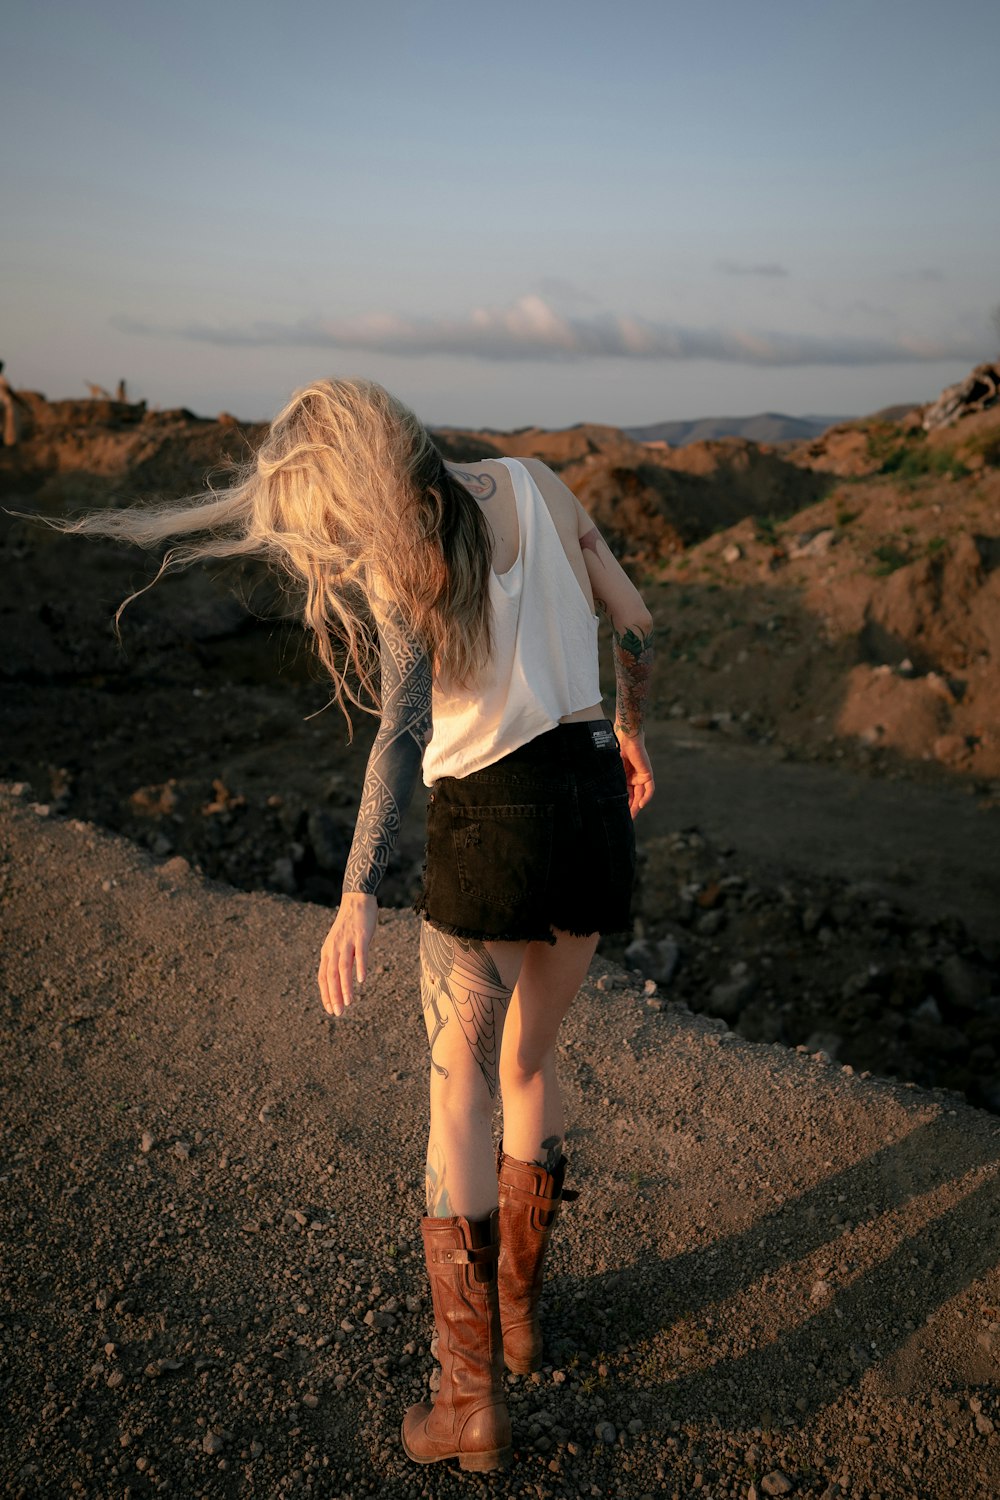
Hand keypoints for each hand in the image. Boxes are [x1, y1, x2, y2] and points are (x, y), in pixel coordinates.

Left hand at [318, 892, 377, 1016]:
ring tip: (348, 1003)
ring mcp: (347, 942)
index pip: (323, 977)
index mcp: (327, 951)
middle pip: (331, 976)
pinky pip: (360, 954)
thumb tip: (344, 979)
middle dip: (333, 996)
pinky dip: (360, 967)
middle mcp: (334, 948)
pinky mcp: (360, 936)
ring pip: (343, 968)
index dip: (325, 994)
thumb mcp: (341, 944)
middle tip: (337, 1013)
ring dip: (345, 987)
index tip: (329, 1010)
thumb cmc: (350, 925)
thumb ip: (341, 960)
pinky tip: (361, 980)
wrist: (356, 900)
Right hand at [616, 729, 654, 817]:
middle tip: (625, 820)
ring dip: (637, 805)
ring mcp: (640, 777)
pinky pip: (649, 789)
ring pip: (640, 795)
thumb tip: (598, 795)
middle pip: (633, 797)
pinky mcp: (647, 774)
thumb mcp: (611, 770)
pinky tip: (640, 805)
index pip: (624, 794)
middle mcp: (633, 778)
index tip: (616, 815)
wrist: (626, 738)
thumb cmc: (615, 750)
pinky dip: (646, 797)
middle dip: (629, 808)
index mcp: (623, 777)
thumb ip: (610, 781)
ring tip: (631, 815)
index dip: (621, 804)